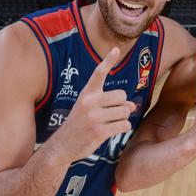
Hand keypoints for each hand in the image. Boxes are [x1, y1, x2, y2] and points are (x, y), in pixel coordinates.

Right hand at [56, 47, 135, 161]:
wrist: (62, 145)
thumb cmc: (80, 124)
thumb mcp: (90, 108)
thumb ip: (111, 103)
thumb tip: (133, 105)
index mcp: (87, 93)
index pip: (98, 73)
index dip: (108, 60)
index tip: (116, 49)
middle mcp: (89, 102)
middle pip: (122, 96)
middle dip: (122, 105)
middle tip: (112, 114)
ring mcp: (94, 116)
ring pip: (125, 112)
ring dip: (123, 118)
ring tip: (110, 123)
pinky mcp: (99, 131)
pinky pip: (124, 125)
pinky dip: (123, 128)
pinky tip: (112, 131)